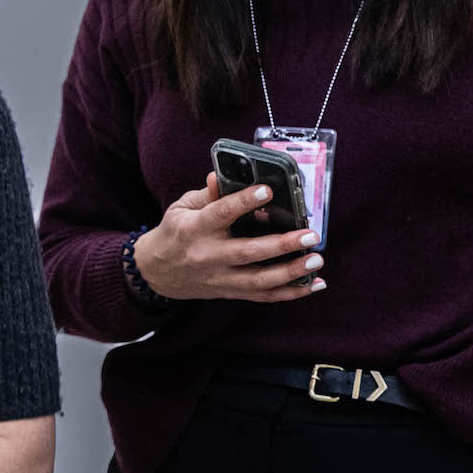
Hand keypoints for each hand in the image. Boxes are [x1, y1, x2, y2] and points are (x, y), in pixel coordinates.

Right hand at [131, 173, 323, 302]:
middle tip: (310, 234)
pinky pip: (264, 296)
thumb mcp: (182, 208)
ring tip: (316, 260)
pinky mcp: (230, 292)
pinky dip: (291, 292)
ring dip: (291, 272)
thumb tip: (220, 176)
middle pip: (248, 252)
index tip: (267, 190)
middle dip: (282, 245)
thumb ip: (207, 195)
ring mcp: (220, 278)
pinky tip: (314, 284)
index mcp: (194, 229)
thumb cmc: (176, 233)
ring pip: (259, 280)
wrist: (156, 272)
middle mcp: (208, 256)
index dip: (243, 202)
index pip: (220, 214)